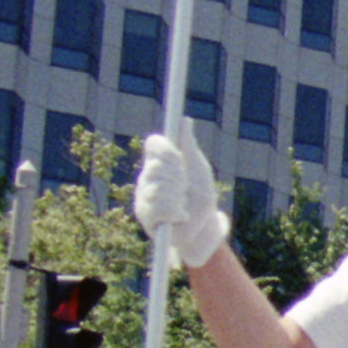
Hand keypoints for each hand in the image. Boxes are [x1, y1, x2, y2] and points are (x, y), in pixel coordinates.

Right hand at [132, 130, 228, 268]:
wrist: (203, 227)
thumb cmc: (200, 196)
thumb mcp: (199, 169)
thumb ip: (189, 146)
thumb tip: (185, 120)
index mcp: (159, 161)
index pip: (154, 144)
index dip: (167, 150)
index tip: (180, 158)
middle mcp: (147, 176)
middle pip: (156, 167)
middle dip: (179, 179)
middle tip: (186, 188)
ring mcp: (143, 196)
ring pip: (158, 189)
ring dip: (179, 198)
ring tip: (183, 205)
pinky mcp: (145, 216)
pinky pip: (159, 208)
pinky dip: (176, 213)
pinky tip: (181, 216)